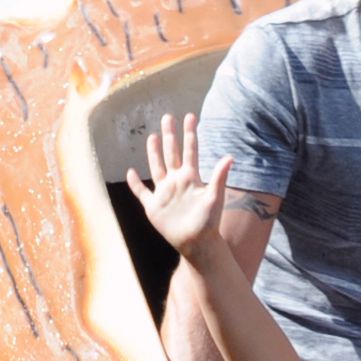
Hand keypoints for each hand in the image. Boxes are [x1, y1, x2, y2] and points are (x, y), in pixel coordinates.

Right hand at [127, 113, 231, 257]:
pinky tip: (130, 172)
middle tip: (167, 117)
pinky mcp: (153, 207)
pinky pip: (141, 192)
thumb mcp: (214, 197)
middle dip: (169, 135)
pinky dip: (134, 183)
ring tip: (152, 136)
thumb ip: (219, 177)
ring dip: (153, 152)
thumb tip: (230, 156)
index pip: (190, 150)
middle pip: (171, 153)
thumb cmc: (208, 223)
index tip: (190, 116)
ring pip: (156, 167)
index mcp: (190, 178)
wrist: (197, 244)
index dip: (189, 134)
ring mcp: (164, 193)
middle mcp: (176, 181)